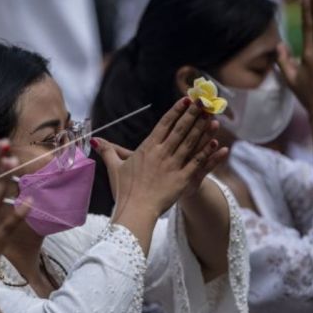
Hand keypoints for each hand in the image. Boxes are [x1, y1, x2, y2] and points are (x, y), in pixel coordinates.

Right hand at [95, 97, 223, 218]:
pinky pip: (197, 162)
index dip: (175, 111)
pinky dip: (207, 151)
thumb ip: (108, 152)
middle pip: (180, 130)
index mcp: (147, 149)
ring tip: (211, 116)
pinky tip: (216, 142)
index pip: (164, 125)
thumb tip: (96, 140)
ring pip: (190, 143)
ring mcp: (173, 166)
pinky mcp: (182, 179)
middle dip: (192, 114)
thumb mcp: (114, 168)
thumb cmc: (124, 191)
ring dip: (202, 128)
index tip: (185, 100)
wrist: (135, 211)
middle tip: (202, 101)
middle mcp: (161, 154)